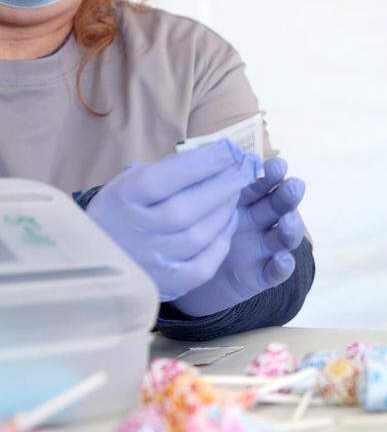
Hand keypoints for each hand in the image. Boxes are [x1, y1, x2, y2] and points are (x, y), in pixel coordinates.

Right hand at [87, 140, 260, 300]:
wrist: (95, 255)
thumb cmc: (124, 209)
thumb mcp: (131, 182)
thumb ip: (168, 170)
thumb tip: (218, 154)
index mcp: (123, 200)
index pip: (165, 178)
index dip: (202, 163)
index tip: (230, 148)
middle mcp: (136, 232)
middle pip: (187, 208)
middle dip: (224, 184)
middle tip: (244, 168)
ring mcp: (152, 261)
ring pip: (202, 234)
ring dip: (226, 210)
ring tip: (235, 192)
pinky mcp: (169, 283)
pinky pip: (207, 262)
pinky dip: (223, 240)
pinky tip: (227, 222)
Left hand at [172, 157, 305, 316]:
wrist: (182, 272)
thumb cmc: (187, 229)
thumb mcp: (192, 205)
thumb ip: (199, 185)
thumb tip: (200, 156)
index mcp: (246, 199)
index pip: (264, 182)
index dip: (272, 174)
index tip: (276, 165)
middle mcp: (259, 221)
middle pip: (280, 205)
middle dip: (288, 194)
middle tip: (293, 186)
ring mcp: (263, 247)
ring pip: (285, 235)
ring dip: (291, 227)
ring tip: (287, 221)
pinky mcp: (261, 275)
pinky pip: (276, 271)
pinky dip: (283, 266)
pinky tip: (282, 260)